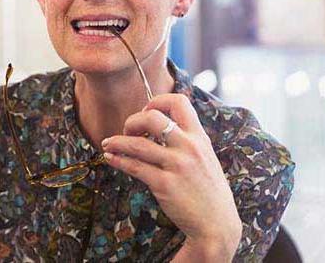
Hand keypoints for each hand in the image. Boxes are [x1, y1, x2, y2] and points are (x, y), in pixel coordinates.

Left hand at [101, 94, 241, 258]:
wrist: (217, 223)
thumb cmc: (209, 191)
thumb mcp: (206, 157)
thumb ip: (189, 141)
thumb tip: (164, 125)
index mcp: (200, 137)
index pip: (179, 102)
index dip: (157, 101)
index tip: (147, 111)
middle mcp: (189, 147)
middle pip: (153, 118)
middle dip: (133, 120)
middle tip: (128, 130)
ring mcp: (177, 165)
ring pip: (138, 144)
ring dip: (118, 141)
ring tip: (108, 143)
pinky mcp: (164, 185)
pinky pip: (135, 167)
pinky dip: (118, 160)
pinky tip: (110, 158)